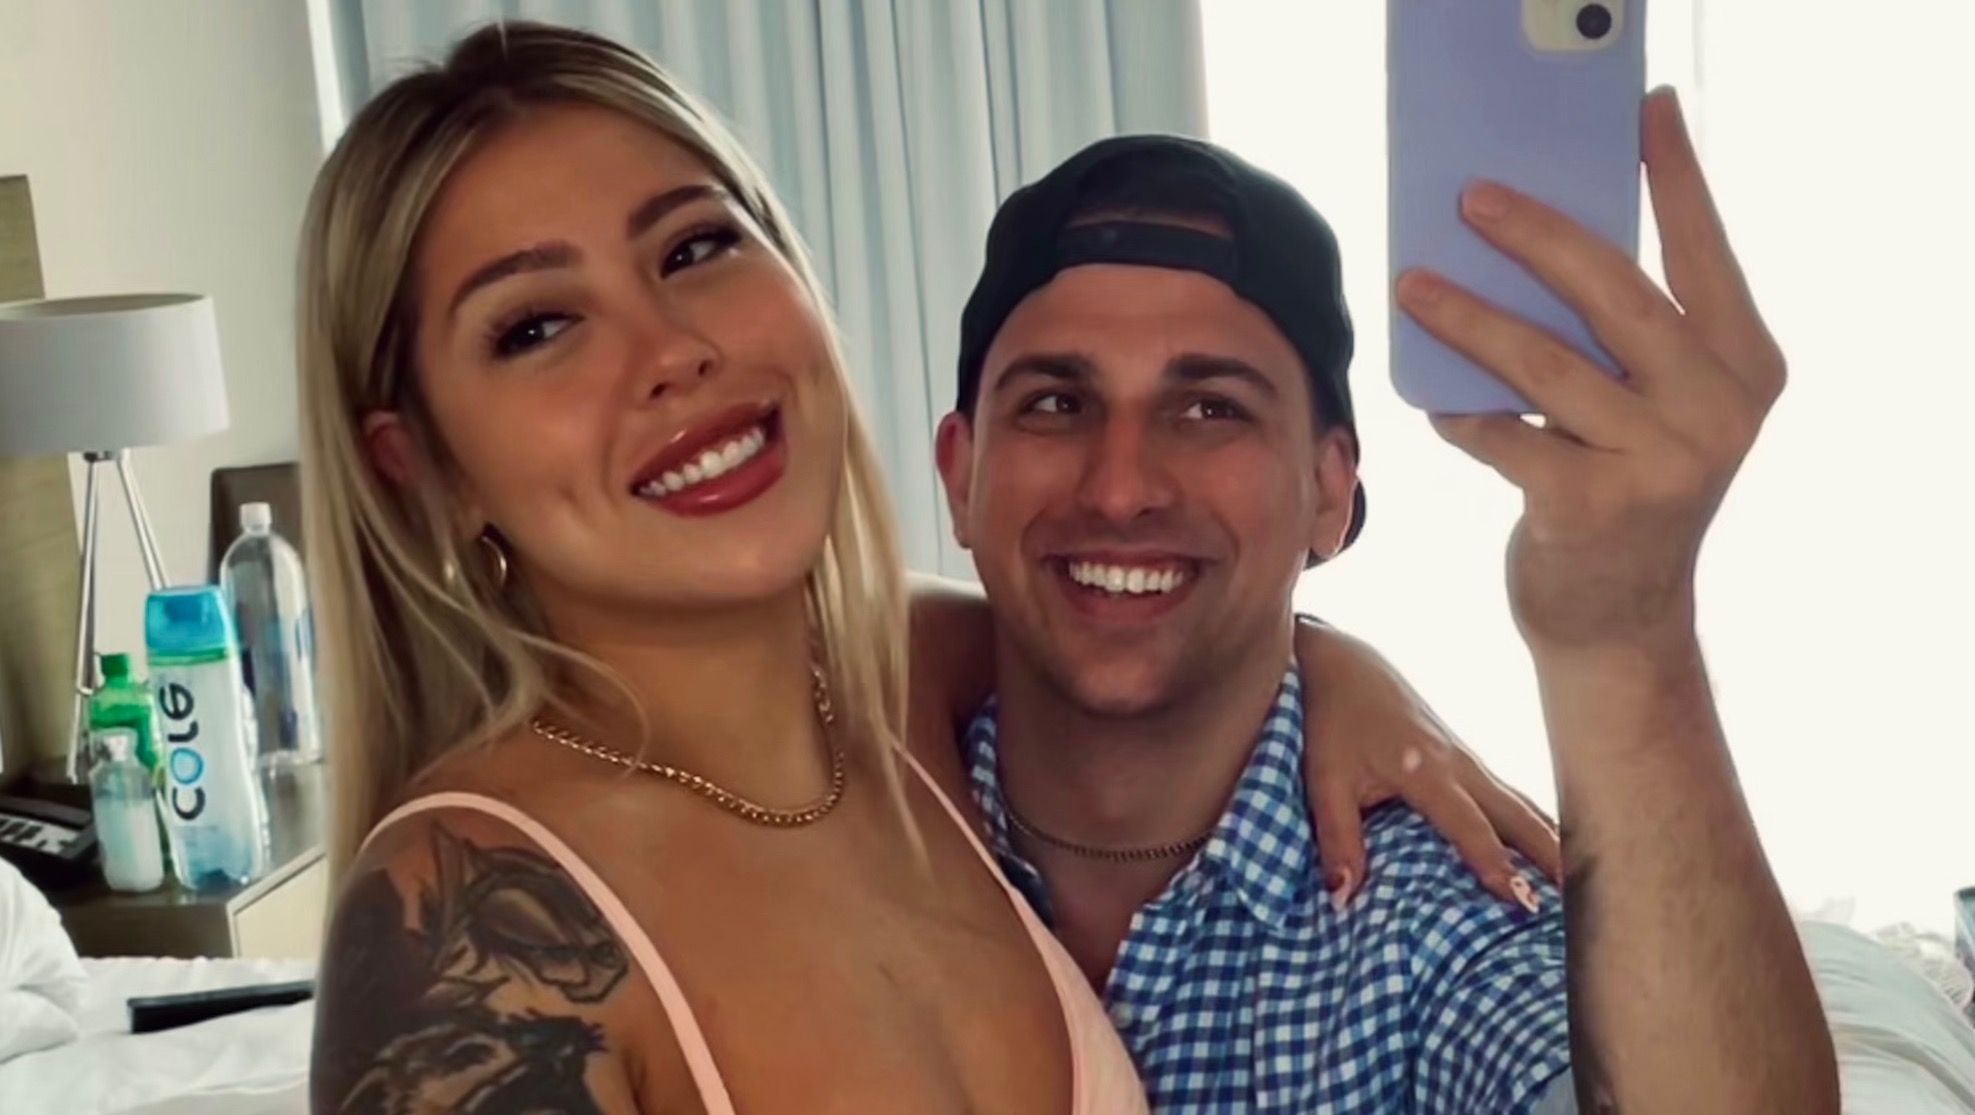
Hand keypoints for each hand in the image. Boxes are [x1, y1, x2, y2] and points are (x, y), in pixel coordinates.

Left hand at [1297, 617, 1561, 910]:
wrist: (1344, 662)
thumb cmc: (1332, 720)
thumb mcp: (1324, 780)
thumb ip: (1337, 839)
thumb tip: (1341, 898)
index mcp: (1426, 771)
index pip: (1470, 825)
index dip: (1495, 862)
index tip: (1522, 900)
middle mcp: (1459, 764)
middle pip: (1516, 814)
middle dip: (1548, 855)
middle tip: (1581, 899)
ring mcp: (1468, 757)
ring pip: (1520, 803)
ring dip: (1551, 839)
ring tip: (1582, 882)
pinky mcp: (1466, 756)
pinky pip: (1509, 794)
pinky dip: (1534, 820)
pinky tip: (1550, 843)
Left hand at [1397, 88, 1784, 656]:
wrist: (1618, 624)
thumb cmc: (1622, 489)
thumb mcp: (1648, 409)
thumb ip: (1617, 340)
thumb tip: (1524, 246)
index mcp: (1745, 367)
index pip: (1705, 253)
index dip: (1677, 179)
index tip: (1643, 114)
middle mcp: (1718, 410)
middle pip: (1617, 295)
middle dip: (1537, 237)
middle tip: (1472, 199)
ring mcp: (1662, 461)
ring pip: (1546, 365)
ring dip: (1468, 319)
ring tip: (1411, 285)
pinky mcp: (1594, 507)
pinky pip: (1506, 437)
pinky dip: (1462, 414)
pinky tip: (1432, 400)